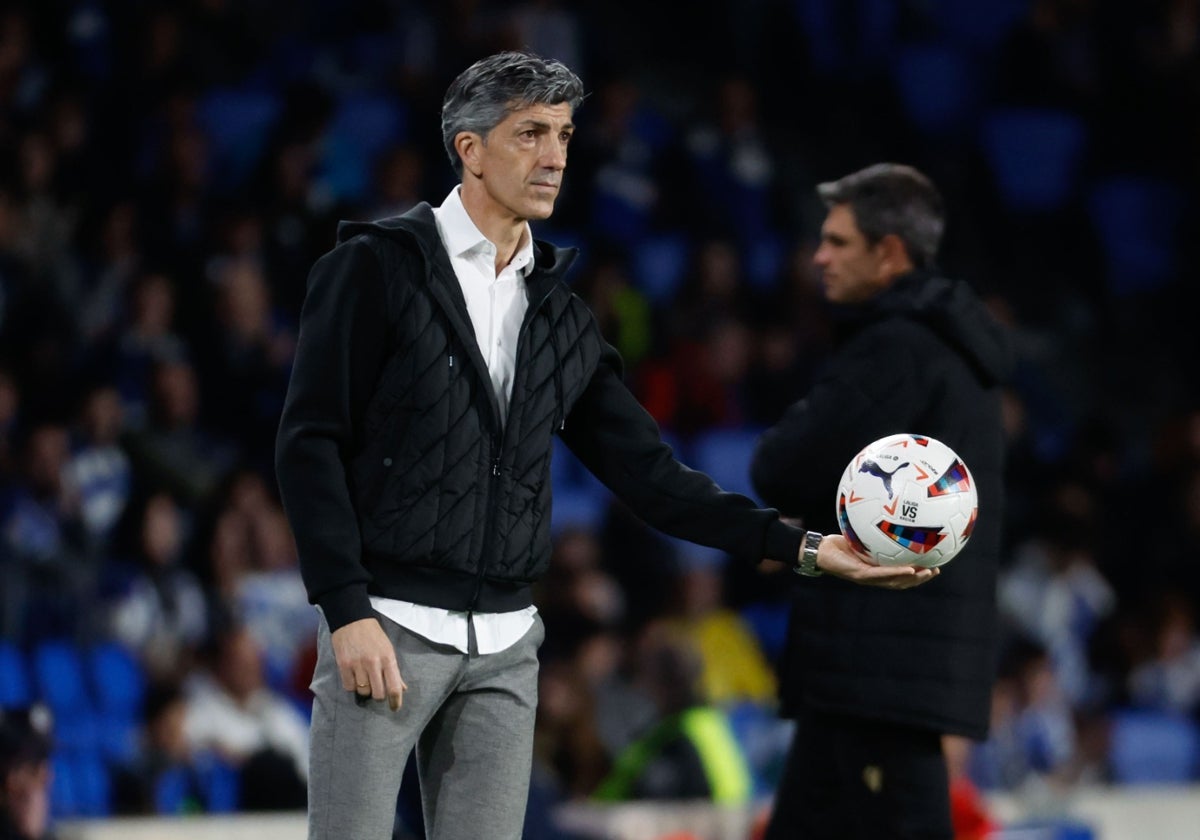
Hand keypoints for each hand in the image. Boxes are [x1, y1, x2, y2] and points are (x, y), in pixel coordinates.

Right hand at [331, 617, 406, 709]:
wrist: (352, 620)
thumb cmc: (373, 635)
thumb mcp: (388, 649)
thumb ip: (394, 670)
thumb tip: (402, 688)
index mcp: (388, 658)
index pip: (394, 687)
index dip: (396, 702)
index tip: (395, 708)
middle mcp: (374, 663)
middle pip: (378, 694)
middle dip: (378, 696)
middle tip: (376, 690)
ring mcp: (358, 664)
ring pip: (363, 692)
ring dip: (365, 690)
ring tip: (364, 679)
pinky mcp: (343, 665)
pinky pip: (349, 687)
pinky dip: (352, 686)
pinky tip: (354, 676)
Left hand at [815, 534, 938, 588]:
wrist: (819, 550)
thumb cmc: (837, 543)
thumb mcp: (859, 536)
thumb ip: (873, 531)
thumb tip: (887, 513)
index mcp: (875, 570)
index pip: (900, 576)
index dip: (916, 574)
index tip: (932, 566)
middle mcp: (873, 577)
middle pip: (901, 583)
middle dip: (919, 579)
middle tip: (936, 571)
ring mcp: (867, 578)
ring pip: (894, 582)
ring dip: (913, 579)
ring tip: (927, 572)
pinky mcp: (860, 574)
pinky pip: (881, 574)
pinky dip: (896, 573)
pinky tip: (909, 569)